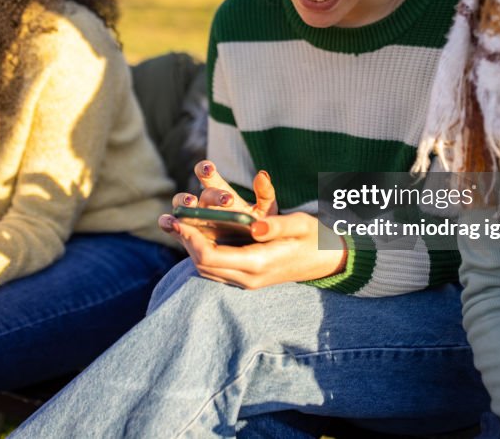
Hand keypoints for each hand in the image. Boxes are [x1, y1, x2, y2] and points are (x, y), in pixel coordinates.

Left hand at [160, 162, 345, 288]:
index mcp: (259, 263)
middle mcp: (249, 277)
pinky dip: (202, 252)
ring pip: (206, 269)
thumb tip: (253, 226)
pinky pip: (215, 269)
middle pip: (202, 265)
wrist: (328, 260)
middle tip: (171, 218)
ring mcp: (247, 281)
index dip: (190, 239)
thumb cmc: (315, 237)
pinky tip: (198, 233)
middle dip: (184, 241)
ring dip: (191, 248)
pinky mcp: (246, 278)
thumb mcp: (300, 224)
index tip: (179, 218)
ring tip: (179, 224)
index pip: (210, 257)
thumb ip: (276, 225)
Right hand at [164, 159, 278, 224]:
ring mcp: (193, 220)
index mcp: (220, 194)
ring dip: (184, 203)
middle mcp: (204, 204)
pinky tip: (168, 222)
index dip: (205, 170)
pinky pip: (173, 227)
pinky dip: (168, 223)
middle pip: (200, 194)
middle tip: (221, 199)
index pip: (208, 175)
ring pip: (181, 206)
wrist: (253, 254)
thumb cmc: (257, 228)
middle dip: (208, 195)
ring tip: (190, 205)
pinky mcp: (186, 235)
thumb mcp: (265, 212)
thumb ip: (265, 194)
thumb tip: (261, 174)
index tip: (209, 168)